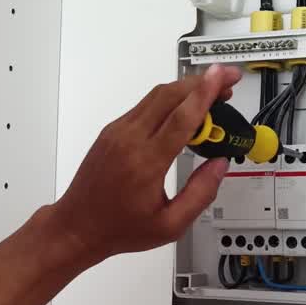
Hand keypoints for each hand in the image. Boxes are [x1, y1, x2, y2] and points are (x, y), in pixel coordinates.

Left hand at [49, 65, 242, 265]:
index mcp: (146, 163)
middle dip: (201, 82)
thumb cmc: (122, 229)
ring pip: (156, 96)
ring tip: (213, 93)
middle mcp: (129, 140)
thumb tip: (220, 163)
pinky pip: (145, 106)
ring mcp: (117, 132)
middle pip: (169, 96)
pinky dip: (169, 100)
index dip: (204, 94)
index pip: (180, 119)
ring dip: (186, 88)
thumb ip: (200, 193)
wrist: (77, 226)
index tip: (223, 76)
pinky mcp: (112, 130)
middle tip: (228, 81)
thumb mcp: (170, 225)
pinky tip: (185, 109)